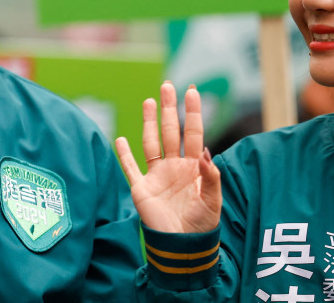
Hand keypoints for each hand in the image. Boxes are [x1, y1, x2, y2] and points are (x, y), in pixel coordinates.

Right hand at [115, 82, 220, 233]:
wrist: (182, 248)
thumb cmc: (201, 226)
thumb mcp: (213, 201)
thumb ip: (210, 177)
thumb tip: (204, 151)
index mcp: (193, 168)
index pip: (193, 133)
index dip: (193, 112)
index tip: (192, 91)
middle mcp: (174, 166)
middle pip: (171, 131)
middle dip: (169, 108)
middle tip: (168, 85)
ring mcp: (156, 176)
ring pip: (152, 142)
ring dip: (149, 122)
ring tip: (149, 101)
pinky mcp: (141, 188)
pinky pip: (130, 167)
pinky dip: (124, 154)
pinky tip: (119, 138)